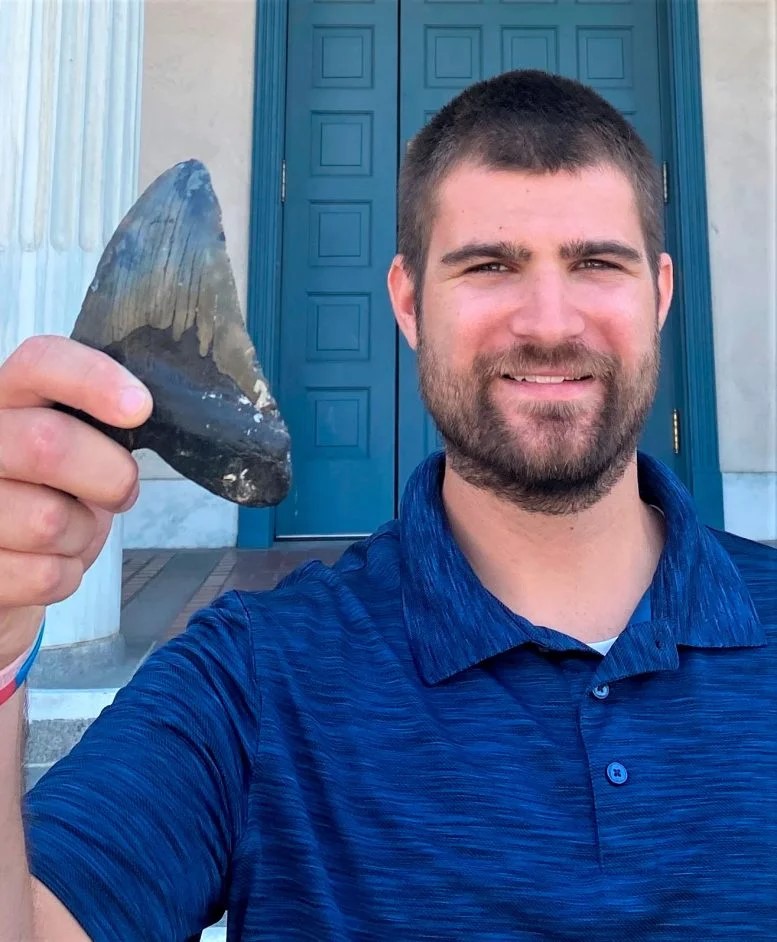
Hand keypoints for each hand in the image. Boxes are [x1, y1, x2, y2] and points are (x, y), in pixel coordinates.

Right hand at [0, 335, 151, 667]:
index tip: (140, 408)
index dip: (93, 379)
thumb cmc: (49, 493)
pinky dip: (67, 574)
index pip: (40, 363)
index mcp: (7, 399)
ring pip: (50, 520)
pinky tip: (50, 561)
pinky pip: (46, 575)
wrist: (5, 562)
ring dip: (83, 535)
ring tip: (70, 530)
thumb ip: (98, 424)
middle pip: (48, 443)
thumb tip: (142, 413)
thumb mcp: (76, 445)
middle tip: (121, 490)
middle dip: (109, 475)